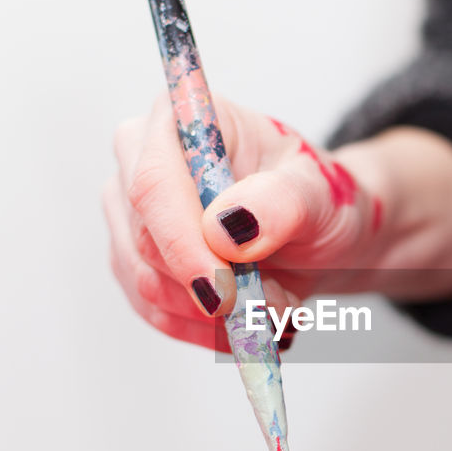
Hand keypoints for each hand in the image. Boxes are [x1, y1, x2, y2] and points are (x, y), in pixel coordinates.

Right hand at [103, 94, 451, 348]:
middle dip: (215, 286)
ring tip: (274, 303)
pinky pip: (156, 314)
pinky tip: (247, 320)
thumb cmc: (320, 200)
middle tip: (275, 302)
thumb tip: (224, 227)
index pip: (154, 184)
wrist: (321, 235)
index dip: (182, 242)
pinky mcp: (133, 263)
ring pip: (148, 285)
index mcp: (181, 121)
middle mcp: (140, 161)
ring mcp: (130, 216)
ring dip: (217, 314)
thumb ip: (280, 202)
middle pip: (145, 241)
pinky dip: (207, 329)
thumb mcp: (320, 194)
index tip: (224, 290)